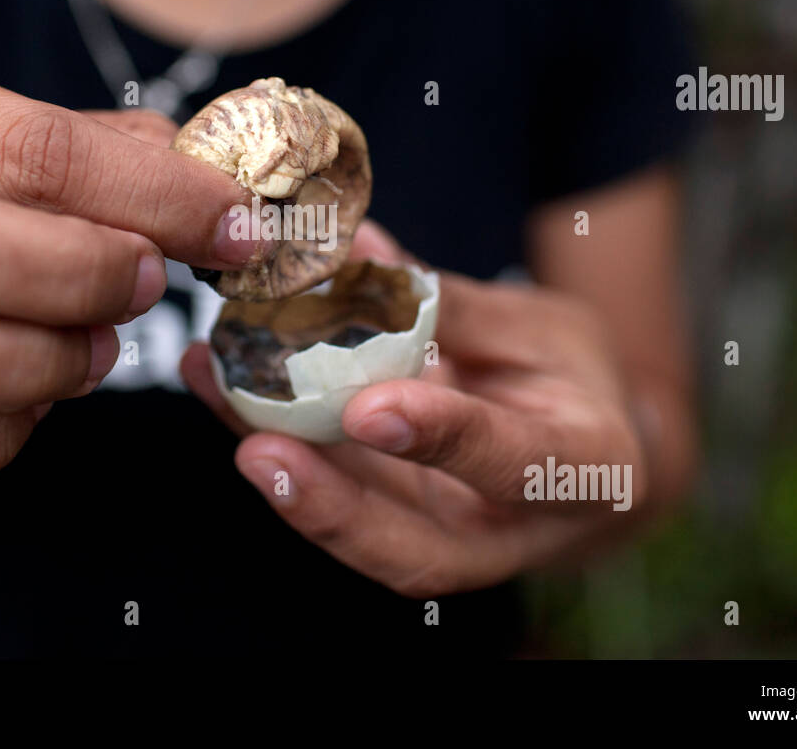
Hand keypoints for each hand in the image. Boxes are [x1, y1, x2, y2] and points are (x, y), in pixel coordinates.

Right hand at [0, 62, 258, 485]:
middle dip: (78, 276)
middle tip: (145, 287)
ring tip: (95, 348)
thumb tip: (229, 208)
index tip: (235, 229)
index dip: (153, 197)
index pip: (33, 149)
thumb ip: (126, 158)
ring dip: (41, 362)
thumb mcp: (32, 136)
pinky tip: (34, 396)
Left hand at [181, 222, 652, 596]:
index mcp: (581, 469)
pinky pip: (329, 494)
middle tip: (260, 449)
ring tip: (214, 385)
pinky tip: (215, 381)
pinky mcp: (392, 523)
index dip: (442, 438)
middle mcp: (507, 528)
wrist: (582, 452)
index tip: (369, 409)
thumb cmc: (573, 378)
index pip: (512, 464)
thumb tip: (362, 250)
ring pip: (356, 528)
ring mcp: (442, 537)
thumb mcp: (543, 328)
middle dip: (331, 505)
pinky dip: (268, 441)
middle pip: (414, 547)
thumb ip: (454, 304)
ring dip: (277, 469)